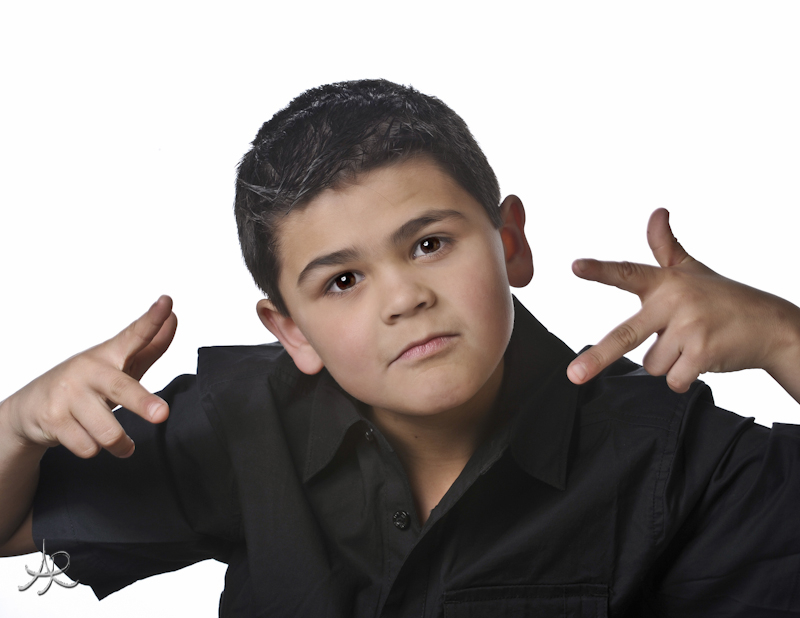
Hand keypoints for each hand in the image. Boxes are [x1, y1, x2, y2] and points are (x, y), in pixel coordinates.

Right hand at [1, 296, 176, 457]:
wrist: (30, 408)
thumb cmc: (87, 384)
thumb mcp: (119, 364)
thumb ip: (149, 345)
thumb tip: (173, 318)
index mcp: (109, 355)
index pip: (134, 335)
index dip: (152, 320)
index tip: (166, 303)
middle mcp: (89, 370)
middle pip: (121, 389)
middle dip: (143, 402)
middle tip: (162, 414)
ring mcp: (68, 395)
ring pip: (108, 432)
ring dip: (119, 444)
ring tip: (121, 444)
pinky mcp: (53, 420)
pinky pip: (89, 448)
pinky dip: (94, 450)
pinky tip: (85, 437)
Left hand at [566, 209, 799, 393]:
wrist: (771, 326)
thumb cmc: (723, 299)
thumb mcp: (693, 269)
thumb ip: (666, 246)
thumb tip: (657, 212)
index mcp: (666, 282)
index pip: (628, 273)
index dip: (600, 270)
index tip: (575, 266)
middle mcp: (675, 303)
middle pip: (625, 335)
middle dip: (598, 357)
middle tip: (573, 375)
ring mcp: (689, 329)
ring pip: (652, 364)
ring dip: (669, 362)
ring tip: (692, 344)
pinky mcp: (702, 354)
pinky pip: (673, 380)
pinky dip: (683, 378)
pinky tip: (702, 360)